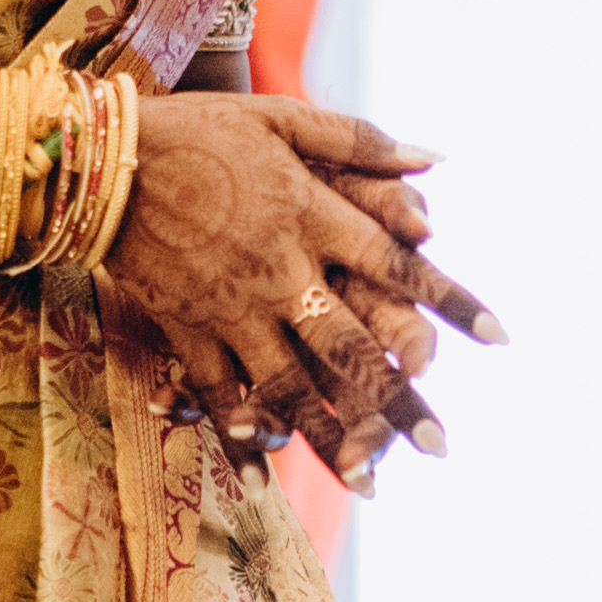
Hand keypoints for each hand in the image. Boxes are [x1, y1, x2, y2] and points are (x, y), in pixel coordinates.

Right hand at [95, 95, 499, 477]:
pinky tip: (263, 484)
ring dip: (330, 439)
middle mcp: (280, 271)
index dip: (452, 302)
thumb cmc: (200, 130)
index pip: (400, 266)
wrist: (102, 157)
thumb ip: (360, 141)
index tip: (499, 338)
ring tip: (369, 484)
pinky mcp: (185, 328)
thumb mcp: (284, 117)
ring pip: (289, 388)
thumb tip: (436, 160)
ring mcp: (231, 307)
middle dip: (399, 401)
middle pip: (351, 347)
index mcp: (312, 216)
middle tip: (440, 445)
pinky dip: (238, 441)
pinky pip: (218, 395)